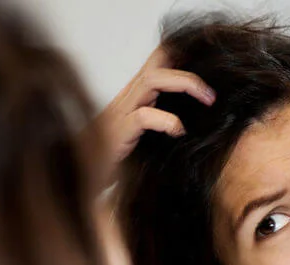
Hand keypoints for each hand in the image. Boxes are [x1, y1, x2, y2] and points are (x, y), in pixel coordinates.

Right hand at [95, 47, 214, 162]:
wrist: (79, 179)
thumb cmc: (111, 160)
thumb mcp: (141, 139)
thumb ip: (159, 126)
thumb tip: (192, 127)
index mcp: (133, 98)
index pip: (156, 66)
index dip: (180, 60)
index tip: (205, 77)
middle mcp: (126, 100)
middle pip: (157, 66)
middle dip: (189, 74)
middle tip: (211, 94)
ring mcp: (120, 114)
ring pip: (152, 81)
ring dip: (184, 84)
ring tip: (206, 100)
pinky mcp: (117, 133)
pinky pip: (143, 116)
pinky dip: (166, 120)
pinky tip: (178, 131)